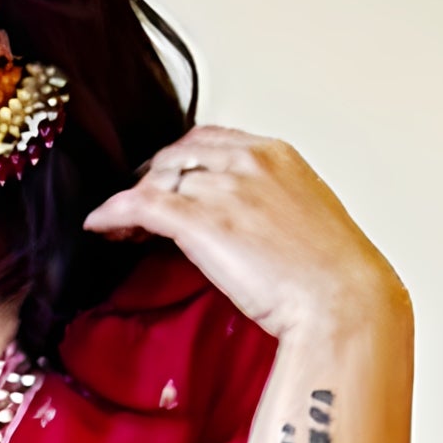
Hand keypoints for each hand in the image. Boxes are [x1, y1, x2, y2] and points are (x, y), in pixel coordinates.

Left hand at [84, 127, 405, 356]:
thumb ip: (273, 210)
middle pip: (178, 155)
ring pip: (156, 178)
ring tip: (121, 226)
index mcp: (276, 155)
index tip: (168, 182)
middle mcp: (246, 161)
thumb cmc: (334, 275)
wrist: (343, 301)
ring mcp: (222, 189)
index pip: (210, 141)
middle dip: (153, 177)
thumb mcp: (307, 222)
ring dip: (133, 200)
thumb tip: (254, 229)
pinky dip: (113, 213)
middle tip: (139, 208)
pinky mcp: (201, 222)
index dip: (180, 162)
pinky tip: (99, 226)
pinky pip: (140, 206)